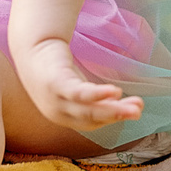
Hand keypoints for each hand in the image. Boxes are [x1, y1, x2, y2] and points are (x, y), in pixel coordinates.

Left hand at [16, 38, 143, 131]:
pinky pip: (79, 93)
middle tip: (139, 112)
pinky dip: (97, 94)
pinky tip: (115, 91)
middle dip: (117, 116)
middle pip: (92, 118)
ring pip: (88, 109)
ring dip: (113, 109)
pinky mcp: (56, 83)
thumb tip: (128, 103)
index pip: (93, 122)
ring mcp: (56, 99)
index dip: (114, 118)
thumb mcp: (77, 88)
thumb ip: (97, 98)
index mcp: (64, 117)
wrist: (31, 47)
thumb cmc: (57, 71)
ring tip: (135, 106)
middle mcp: (58, 113)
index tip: (137, 109)